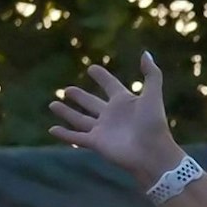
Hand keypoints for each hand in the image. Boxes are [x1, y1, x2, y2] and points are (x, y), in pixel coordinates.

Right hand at [49, 54, 186, 183]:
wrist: (153, 153)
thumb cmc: (154, 125)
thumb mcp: (153, 96)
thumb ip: (152, 74)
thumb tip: (145, 52)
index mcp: (125, 102)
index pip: (111, 85)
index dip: (103, 77)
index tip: (92, 69)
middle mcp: (112, 115)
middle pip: (92, 103)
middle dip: (80, 97)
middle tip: (68, 89)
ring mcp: (103, 130)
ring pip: (80, 120)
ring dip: (66, 113)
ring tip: (53, 104)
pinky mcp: (96, 143)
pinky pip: (76, 137)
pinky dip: (64, 134)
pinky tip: (52, 129)